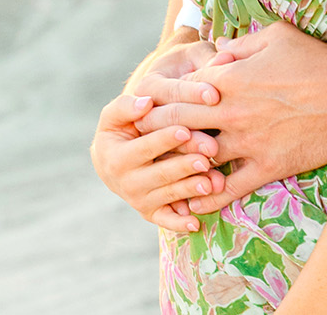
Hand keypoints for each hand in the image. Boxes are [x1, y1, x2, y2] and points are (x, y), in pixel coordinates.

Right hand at [90, 93, 226, 231]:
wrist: (117, 158)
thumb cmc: (123, 127)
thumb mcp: (117, 114)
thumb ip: (127, 106)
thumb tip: (145, 103)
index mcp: (114, 157)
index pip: (144, 148)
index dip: (164, 139)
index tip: (185, 130)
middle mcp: (125, 183)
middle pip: (160, 174)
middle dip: (184, 166)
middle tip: (206, 157)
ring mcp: (139, 200)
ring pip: (169, 195)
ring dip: (191, 190)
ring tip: (211, 182)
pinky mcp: (151, 212)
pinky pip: (166, 220)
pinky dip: (180, 224)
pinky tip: (196, 223)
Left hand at [134, 21, 326, 214]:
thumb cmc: (314, 57)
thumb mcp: (273, 35)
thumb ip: (236, 46)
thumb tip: (211, 56)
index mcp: (230, 78)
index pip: (177, 91)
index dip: (154, 100)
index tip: (138, 109)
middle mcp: (233, 111)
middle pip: (176, 125)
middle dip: (152, 134)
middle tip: (134, 144)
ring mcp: (250, 142)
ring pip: (198, 160)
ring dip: (176, 168)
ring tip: (155, 178)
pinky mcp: (269, 165)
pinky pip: (229, 189)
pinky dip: (206, 198)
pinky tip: (191, 202)